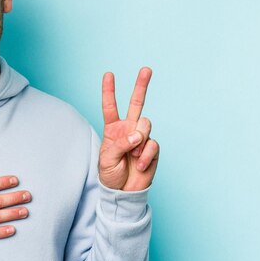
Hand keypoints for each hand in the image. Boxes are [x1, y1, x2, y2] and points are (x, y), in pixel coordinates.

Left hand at [99, 67, 159, 191]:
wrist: (124, 191)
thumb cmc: (111, 174)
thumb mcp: (107, 159)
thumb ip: (120, 144)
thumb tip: (137, 136)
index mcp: (113, 129)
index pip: (110, 106)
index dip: (109, 91)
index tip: (108, 74)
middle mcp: (128, 129)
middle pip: (136, 104)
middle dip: (141, 86)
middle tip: (146, 69)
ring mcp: (142, 138)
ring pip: (145, 124)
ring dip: (139, 141)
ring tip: (133, 156)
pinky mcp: (152, 148)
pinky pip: (152, 145)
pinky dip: (145, 156)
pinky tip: (140, 165)